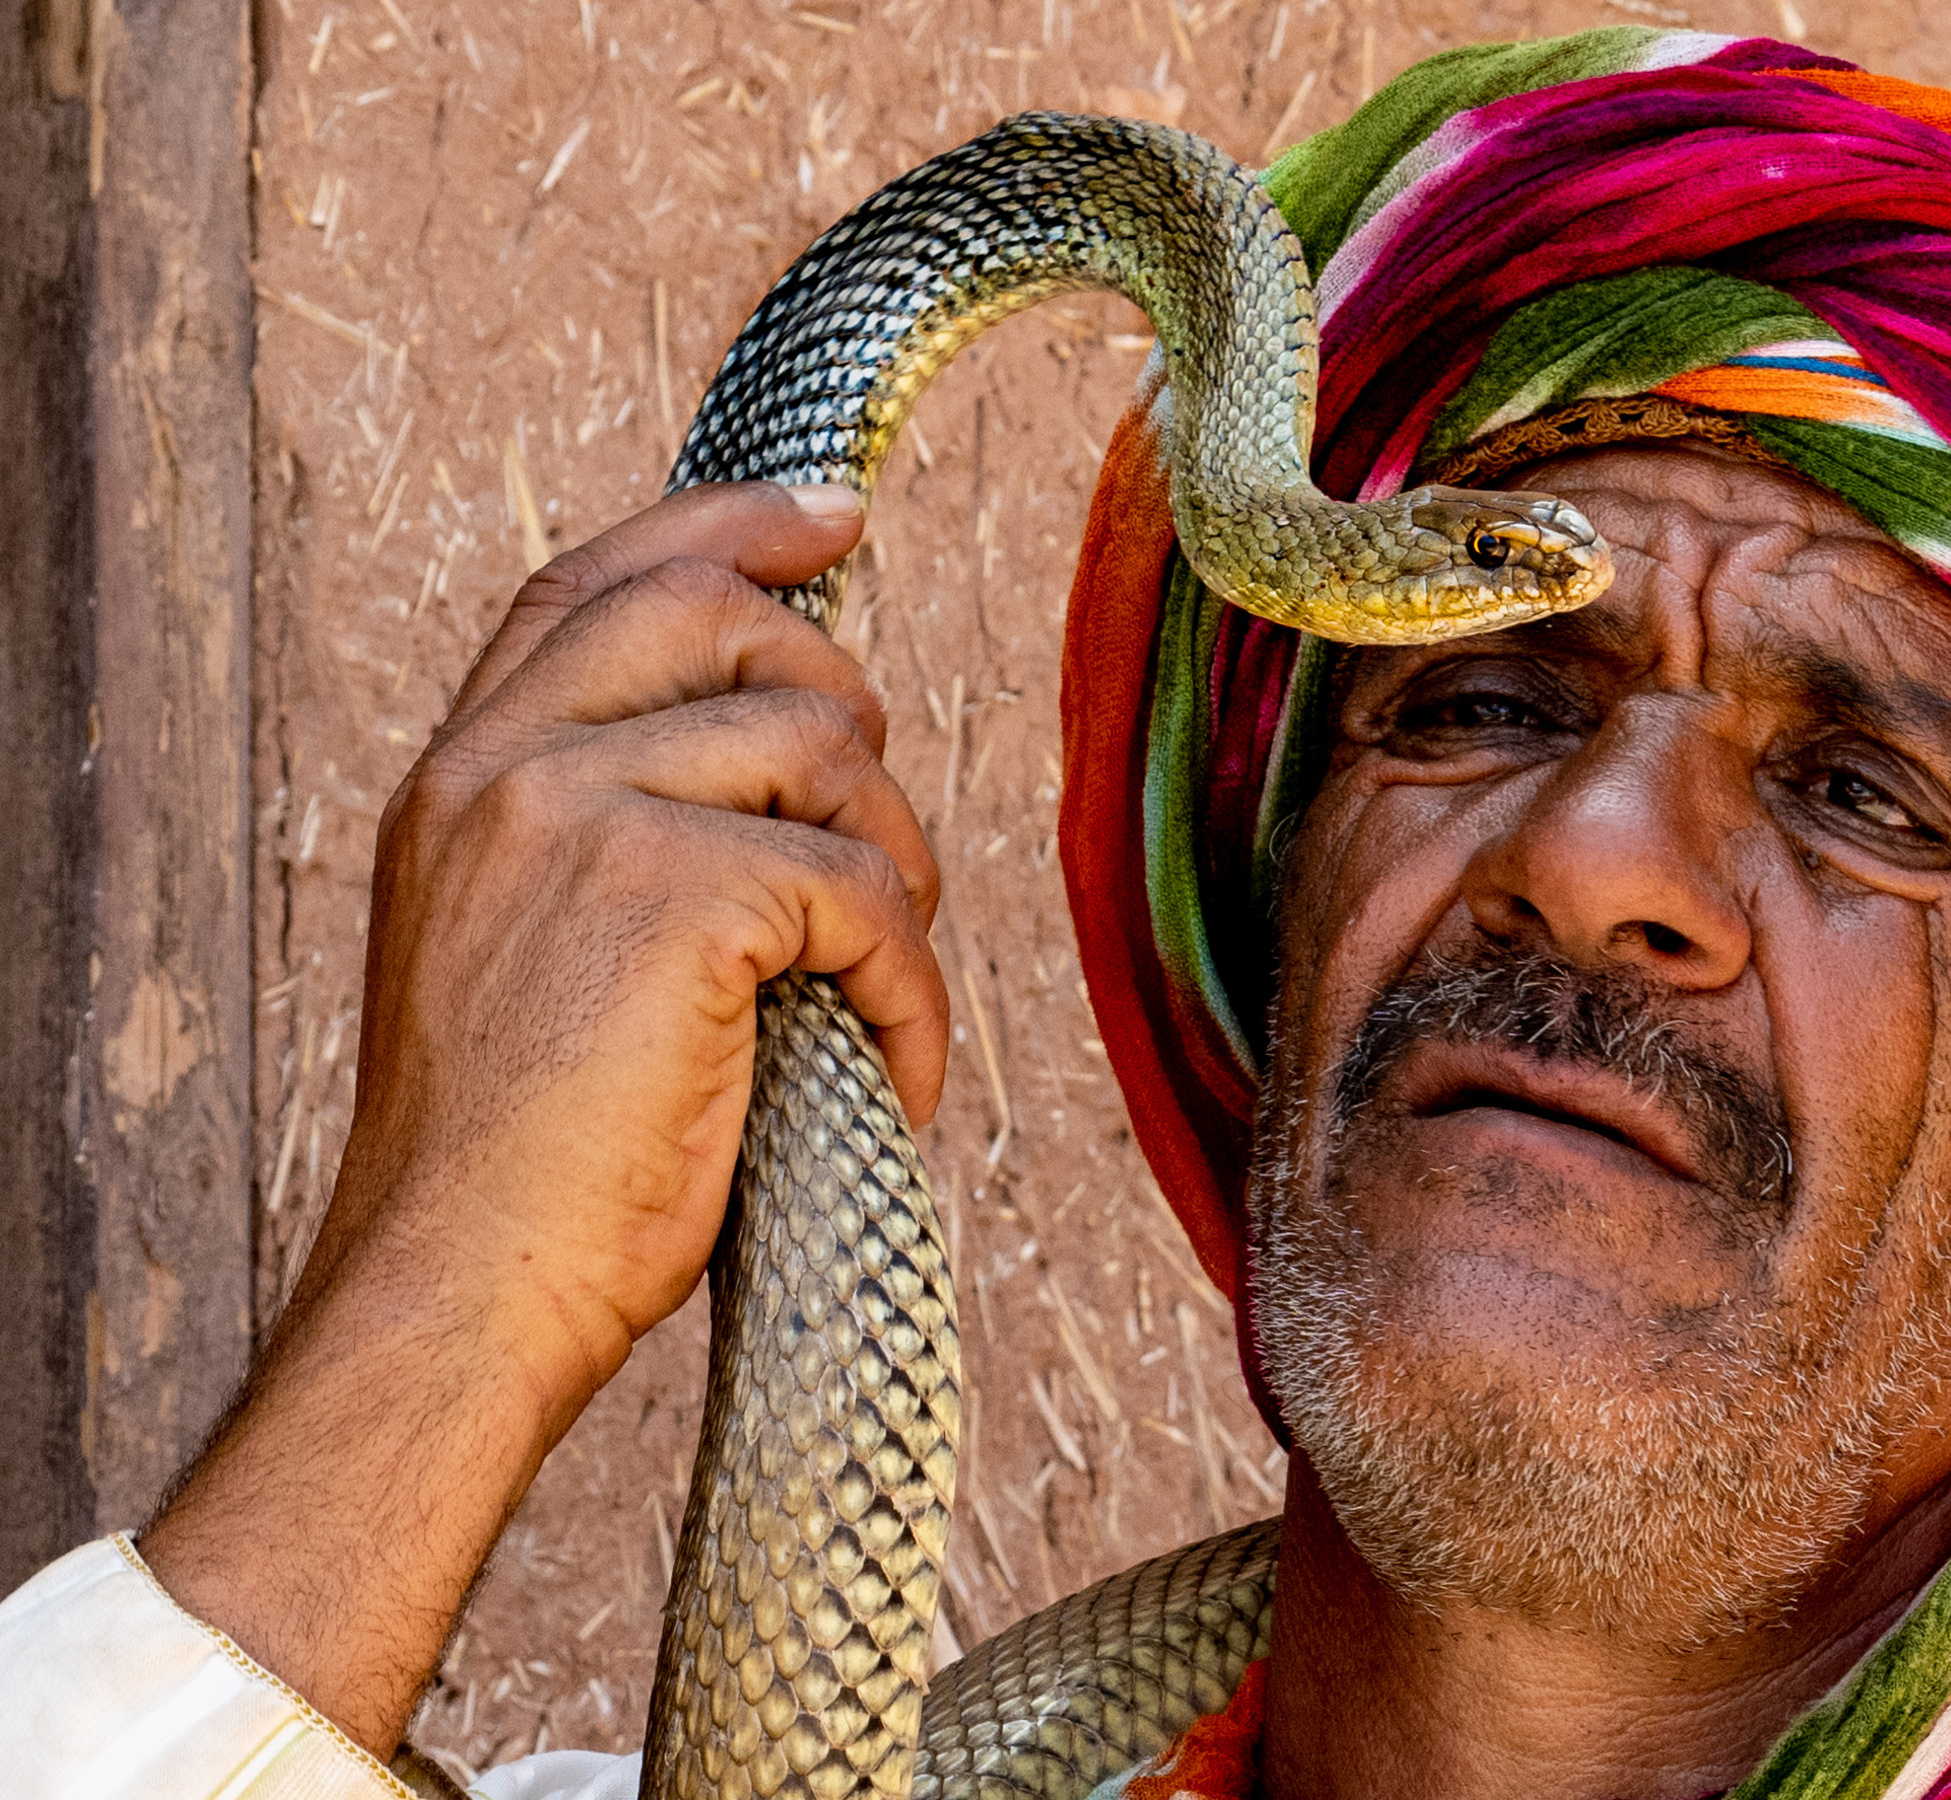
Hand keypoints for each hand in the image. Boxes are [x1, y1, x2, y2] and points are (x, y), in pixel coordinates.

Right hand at [139, 481, 944, 1754]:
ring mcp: (581, 817)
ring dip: (898, 863)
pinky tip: (899, 1066)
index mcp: (461, 777)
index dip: (721, 529)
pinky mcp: (676, 895)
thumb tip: (782, 763)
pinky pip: (867, 891)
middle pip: (722, 622)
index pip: (596, 587)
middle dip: (845, 696)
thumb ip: (606, 836)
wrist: (459, 1292)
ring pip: (823, 752)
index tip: (830, 514)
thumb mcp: (527, 957)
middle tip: (884, 810)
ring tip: (890, 971)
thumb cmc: (519, 1164)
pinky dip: (914, 987)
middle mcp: (506, 769)